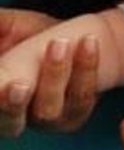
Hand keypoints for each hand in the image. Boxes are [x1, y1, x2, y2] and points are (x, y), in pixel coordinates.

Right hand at [0, 9, 99, 136]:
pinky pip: (82, 95)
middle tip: (20, 86)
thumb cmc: (31, 35)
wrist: (77, 37)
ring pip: (49, 108)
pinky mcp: (76, 114)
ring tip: (59, 43)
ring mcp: (47, 119)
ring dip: (54, 75)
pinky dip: (86, 67)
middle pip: (9, 122)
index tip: (3, 84)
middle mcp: (13, 117)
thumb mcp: (8, 27)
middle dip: (13, 105)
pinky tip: (88, 42)